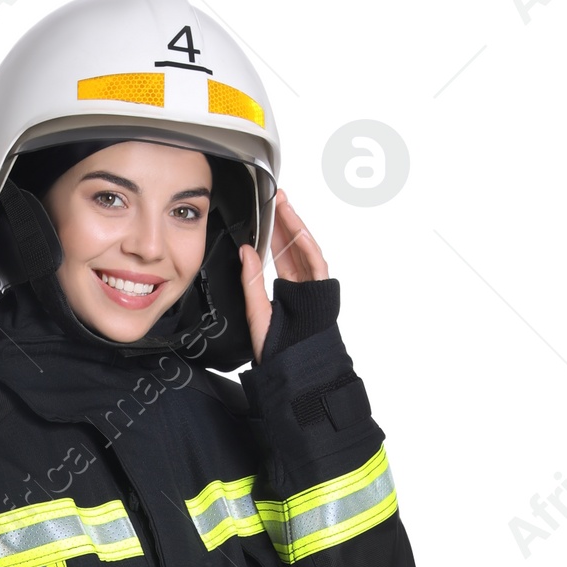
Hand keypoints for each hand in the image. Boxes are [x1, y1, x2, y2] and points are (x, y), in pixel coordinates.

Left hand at [239, 190, 328, 362]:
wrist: (293, 369)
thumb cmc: (277, 349)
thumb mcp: (255, 310)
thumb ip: (252, 280)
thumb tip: (245, 251)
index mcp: (288, 291)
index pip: (282, 253)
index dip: (276, 232)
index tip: (268, 212)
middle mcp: (302, 287)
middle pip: (295, 246)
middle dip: (286, 220)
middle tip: (277, 197)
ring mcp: (312, 289)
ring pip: (306, 249)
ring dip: (296, 226)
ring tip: (285, 204)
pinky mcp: (320, 293)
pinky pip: (316, 264)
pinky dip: (308, 246)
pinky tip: (298, 229)